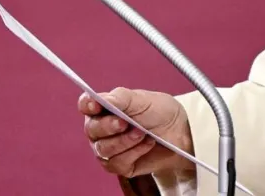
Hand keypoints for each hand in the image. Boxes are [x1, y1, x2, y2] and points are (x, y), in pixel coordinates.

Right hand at [78, 87, 193, 178]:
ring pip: (103, 149)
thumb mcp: (141, 99)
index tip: (96, 105)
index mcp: (103, 107)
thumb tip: (100, 99)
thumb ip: (119, 98)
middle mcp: (101, 128)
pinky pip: (117, 163)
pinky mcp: (119, 165)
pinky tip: (146, 144)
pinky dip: (134, 152)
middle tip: (126, 122)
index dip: (87, 104)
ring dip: (125, 141)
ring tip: (142, 133)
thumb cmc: (159, 112)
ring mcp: (108, 148)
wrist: (179, 132)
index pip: (85, 105)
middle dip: (109, 126)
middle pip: (91, 129)